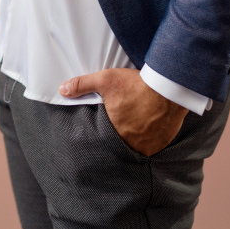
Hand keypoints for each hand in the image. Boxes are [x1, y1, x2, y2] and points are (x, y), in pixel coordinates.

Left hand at [59, 67, 187, 156]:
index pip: (103, 138)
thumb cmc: (136, 84)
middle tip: (123, 126)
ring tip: (135, 128)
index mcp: (113, 130)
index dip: (105, 132)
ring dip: (134, 140)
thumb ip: (82, 85)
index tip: (108, 126)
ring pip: (135, 148)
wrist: (167, 87)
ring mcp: (145, 146)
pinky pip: (151, 148)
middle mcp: (128, 142)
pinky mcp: (159, 145)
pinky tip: (148, 130)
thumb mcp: (106, 79)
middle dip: (119, 136)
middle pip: (119, 143)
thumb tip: (62, 90)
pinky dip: (148, 142)